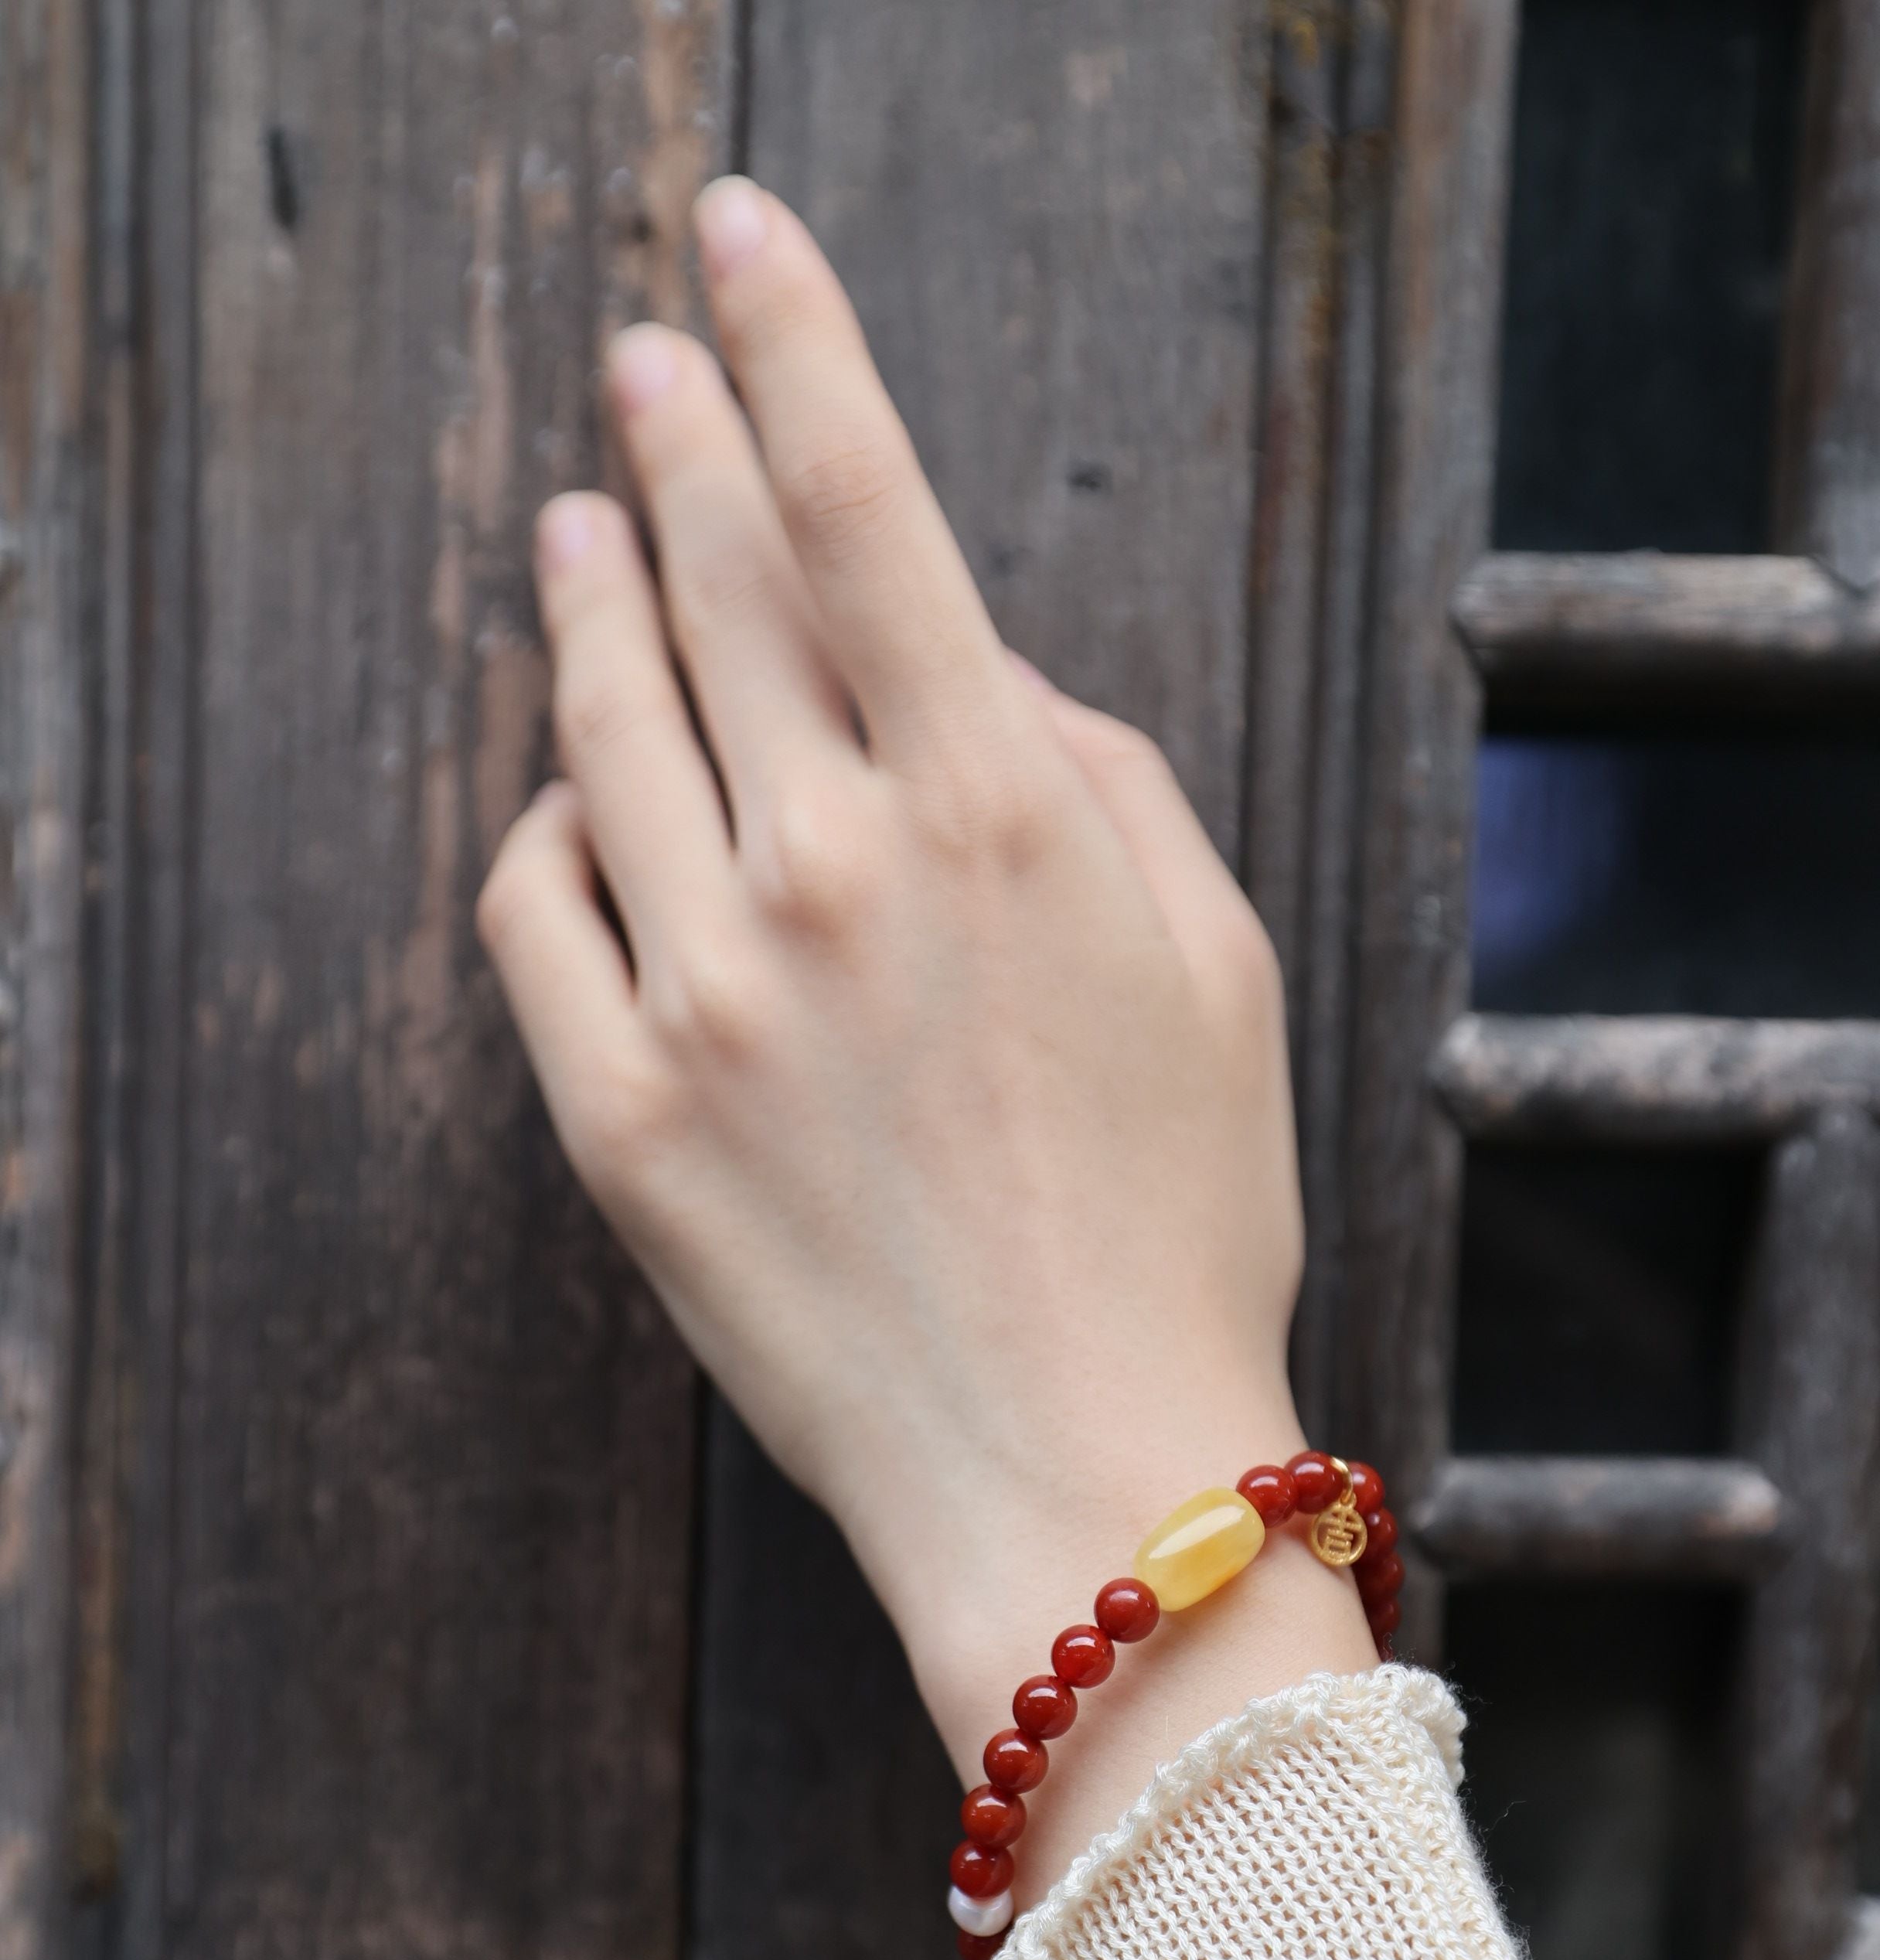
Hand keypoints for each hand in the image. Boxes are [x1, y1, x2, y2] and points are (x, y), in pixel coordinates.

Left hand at [478, 177, 1372, 1898]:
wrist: (1078, 1473)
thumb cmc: (1181, 1220)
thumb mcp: (1213, 959)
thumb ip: (1094, 773)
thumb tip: (971, 672)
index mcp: (1002, 808)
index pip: (865, 500)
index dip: (792, 337)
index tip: (735, 239)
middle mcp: (835, 868)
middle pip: (712, 585)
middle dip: (668, 444)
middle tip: (637, 365)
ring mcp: (708, 993)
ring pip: (601, 728)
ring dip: (584, 601)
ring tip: (574, 528)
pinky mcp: (619, 1115)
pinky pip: (532, 906)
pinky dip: (544, 824)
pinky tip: (568, 793)